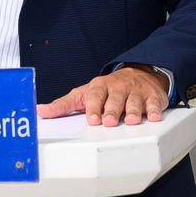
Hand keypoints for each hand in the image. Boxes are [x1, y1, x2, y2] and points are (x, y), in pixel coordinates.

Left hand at [38, 65, 169, 126]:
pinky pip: (154, 103)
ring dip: (133, 111)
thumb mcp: (84, 94)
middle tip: (109, 122)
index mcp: (99, 87)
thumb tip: (40, 111)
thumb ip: (63, 105)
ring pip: (134, 101)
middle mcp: (117, 88)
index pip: (94, 96)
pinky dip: (155, 110)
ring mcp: (136, 92)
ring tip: (131, 121)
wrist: (139, 74)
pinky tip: (154, 117)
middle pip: (114, 99)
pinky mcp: (152, 97)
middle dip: (112, 110)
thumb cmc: (107, 89)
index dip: (93, 107)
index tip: (91, 119)